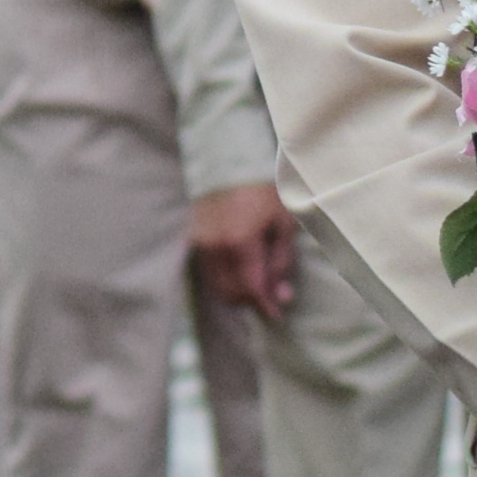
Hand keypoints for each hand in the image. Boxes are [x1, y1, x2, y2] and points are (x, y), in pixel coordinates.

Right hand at [186, 182, 297, 319]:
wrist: (227, 161)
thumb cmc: (262, 189)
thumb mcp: (283, 222)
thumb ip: (282, 260)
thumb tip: (281, 293)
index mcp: (240, 242)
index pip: (252, 288)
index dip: (266, 306)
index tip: (278, 316)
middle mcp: (214, 247)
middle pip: (232, 292)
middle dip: (253, 301)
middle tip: (272, 298)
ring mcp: (200, 243)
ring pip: (217, 285)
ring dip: (238, 293)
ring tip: (257, 285)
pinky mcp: (193, 239)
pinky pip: (208, 272)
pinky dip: (224, 280)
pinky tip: (240, 273)